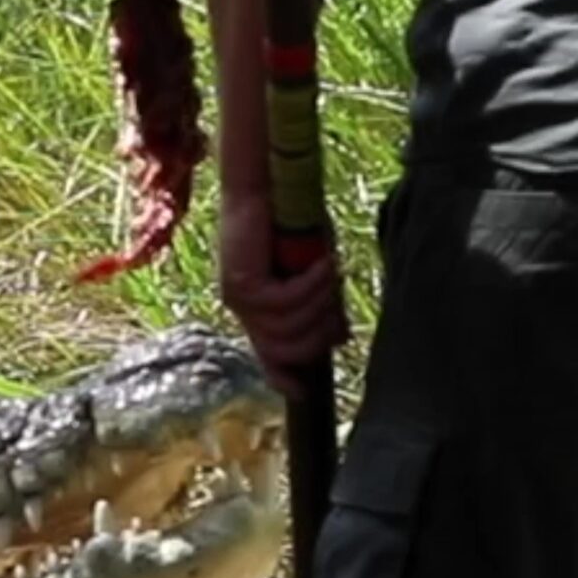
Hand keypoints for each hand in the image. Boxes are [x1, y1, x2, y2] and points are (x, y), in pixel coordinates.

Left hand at [219, 190, 349, 396]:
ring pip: (289, 327)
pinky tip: (321, 262)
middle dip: (320, 331)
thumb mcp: (314, 272)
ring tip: (328, 270)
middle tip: (337, 300)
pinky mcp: (241, 282)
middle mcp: (243, 309)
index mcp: (257, 311)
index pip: (268, 356)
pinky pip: (284, 301)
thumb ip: (320, 305)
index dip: (285, 378)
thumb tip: (338, 340)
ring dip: (319, 302)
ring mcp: (239, 298)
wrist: (268, 184)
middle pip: (288, 349)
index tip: (304, 393)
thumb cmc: (292, 223)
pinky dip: (310, 284)